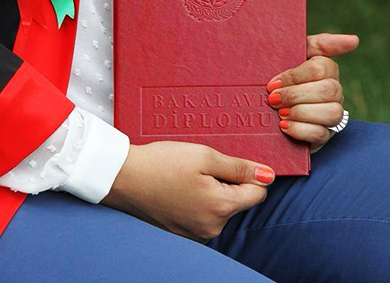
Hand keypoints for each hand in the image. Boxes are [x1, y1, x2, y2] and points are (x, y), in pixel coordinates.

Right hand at [102, 142, 274, 241]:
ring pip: (219, 208)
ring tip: (186, 178)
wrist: (121, 177)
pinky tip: (178, 188)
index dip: (247, 174)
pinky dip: (197, 201)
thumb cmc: (160, 164)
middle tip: (200, 168)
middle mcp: (211, 228)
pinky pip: (202, 215)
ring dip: (211, 192)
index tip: (227, 164)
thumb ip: (240, 167)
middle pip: (237, 201)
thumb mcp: (205, 156)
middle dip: (226, 182)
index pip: (257, 193)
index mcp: (221, 208)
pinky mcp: (182, 233)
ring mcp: (195, 234)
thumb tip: (267, 175)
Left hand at [266, 33, 358, 149]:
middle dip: (296, 95)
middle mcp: (335, 91)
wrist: (266, 111)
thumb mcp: (292, 55)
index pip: (322, 67)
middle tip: (272, 99)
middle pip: (328, 90)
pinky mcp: (324, 136)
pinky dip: (300, 130)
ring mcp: (332, 115)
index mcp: (327, 70)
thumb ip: (319, 44)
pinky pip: (320, 133)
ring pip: (332, 112)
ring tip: (280, 113)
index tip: (273, 83)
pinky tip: (283, 126)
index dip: (295, 75)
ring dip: (301, 112)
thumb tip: (355, 40)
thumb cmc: (281, 79)